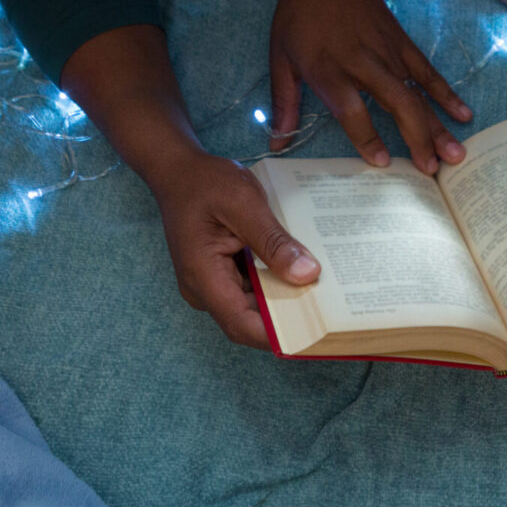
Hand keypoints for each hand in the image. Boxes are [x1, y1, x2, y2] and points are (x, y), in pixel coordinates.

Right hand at [150, 149, 319, 348]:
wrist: (178, 170)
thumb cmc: (204, 182)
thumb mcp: (244, 204)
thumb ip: (273, 242)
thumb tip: (306, 274)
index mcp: (203, 277)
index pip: (242, 325)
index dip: (279, 336)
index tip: (316, 332)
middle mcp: (203, 289)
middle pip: (250, 320)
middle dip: (288, 318)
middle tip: (329, 310)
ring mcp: (210, 284)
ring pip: (252, 306)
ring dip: (283, 299)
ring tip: (320, 290)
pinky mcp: (219, 274)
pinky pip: (250, 289)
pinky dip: (273, 283)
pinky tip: (298, 270)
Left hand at [269, 0, 470, 174]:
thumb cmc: (299, 15)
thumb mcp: (280, 58)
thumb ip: (283, 103)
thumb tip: (276, 143)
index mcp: (329, 71)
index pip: (353, 112)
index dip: (368, 139)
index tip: (381, 163)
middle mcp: (364, 65)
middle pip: (398, 105)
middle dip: (418, 139)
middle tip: (431, 171)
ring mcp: (388, 54)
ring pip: (419, 94)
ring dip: (438, 126)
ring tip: (454, 155)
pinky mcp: (403, 44)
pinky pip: (428, 73)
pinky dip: (446, 94)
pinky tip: (463, 115)